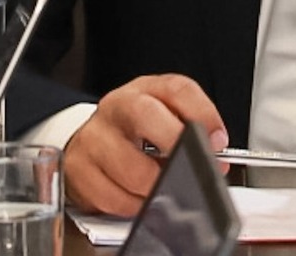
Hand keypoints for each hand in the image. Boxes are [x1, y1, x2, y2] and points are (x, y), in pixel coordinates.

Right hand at [61, 73, 227, 215]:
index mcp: (145, 89)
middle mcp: (117, 106)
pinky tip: (138, 197)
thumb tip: (215, 153)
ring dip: (155, 187)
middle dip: (174, 143)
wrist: (92, 140)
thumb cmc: (135, 129)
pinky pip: (112, 197)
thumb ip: (191, 126)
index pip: (177, 89)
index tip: (218, 141)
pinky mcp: (78, 169)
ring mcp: (93, 136)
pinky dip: (133, 205)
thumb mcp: (164, 115)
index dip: (202, 114)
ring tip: (164, 187)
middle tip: (191, 165)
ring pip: (130, 167)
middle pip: (144, 115)